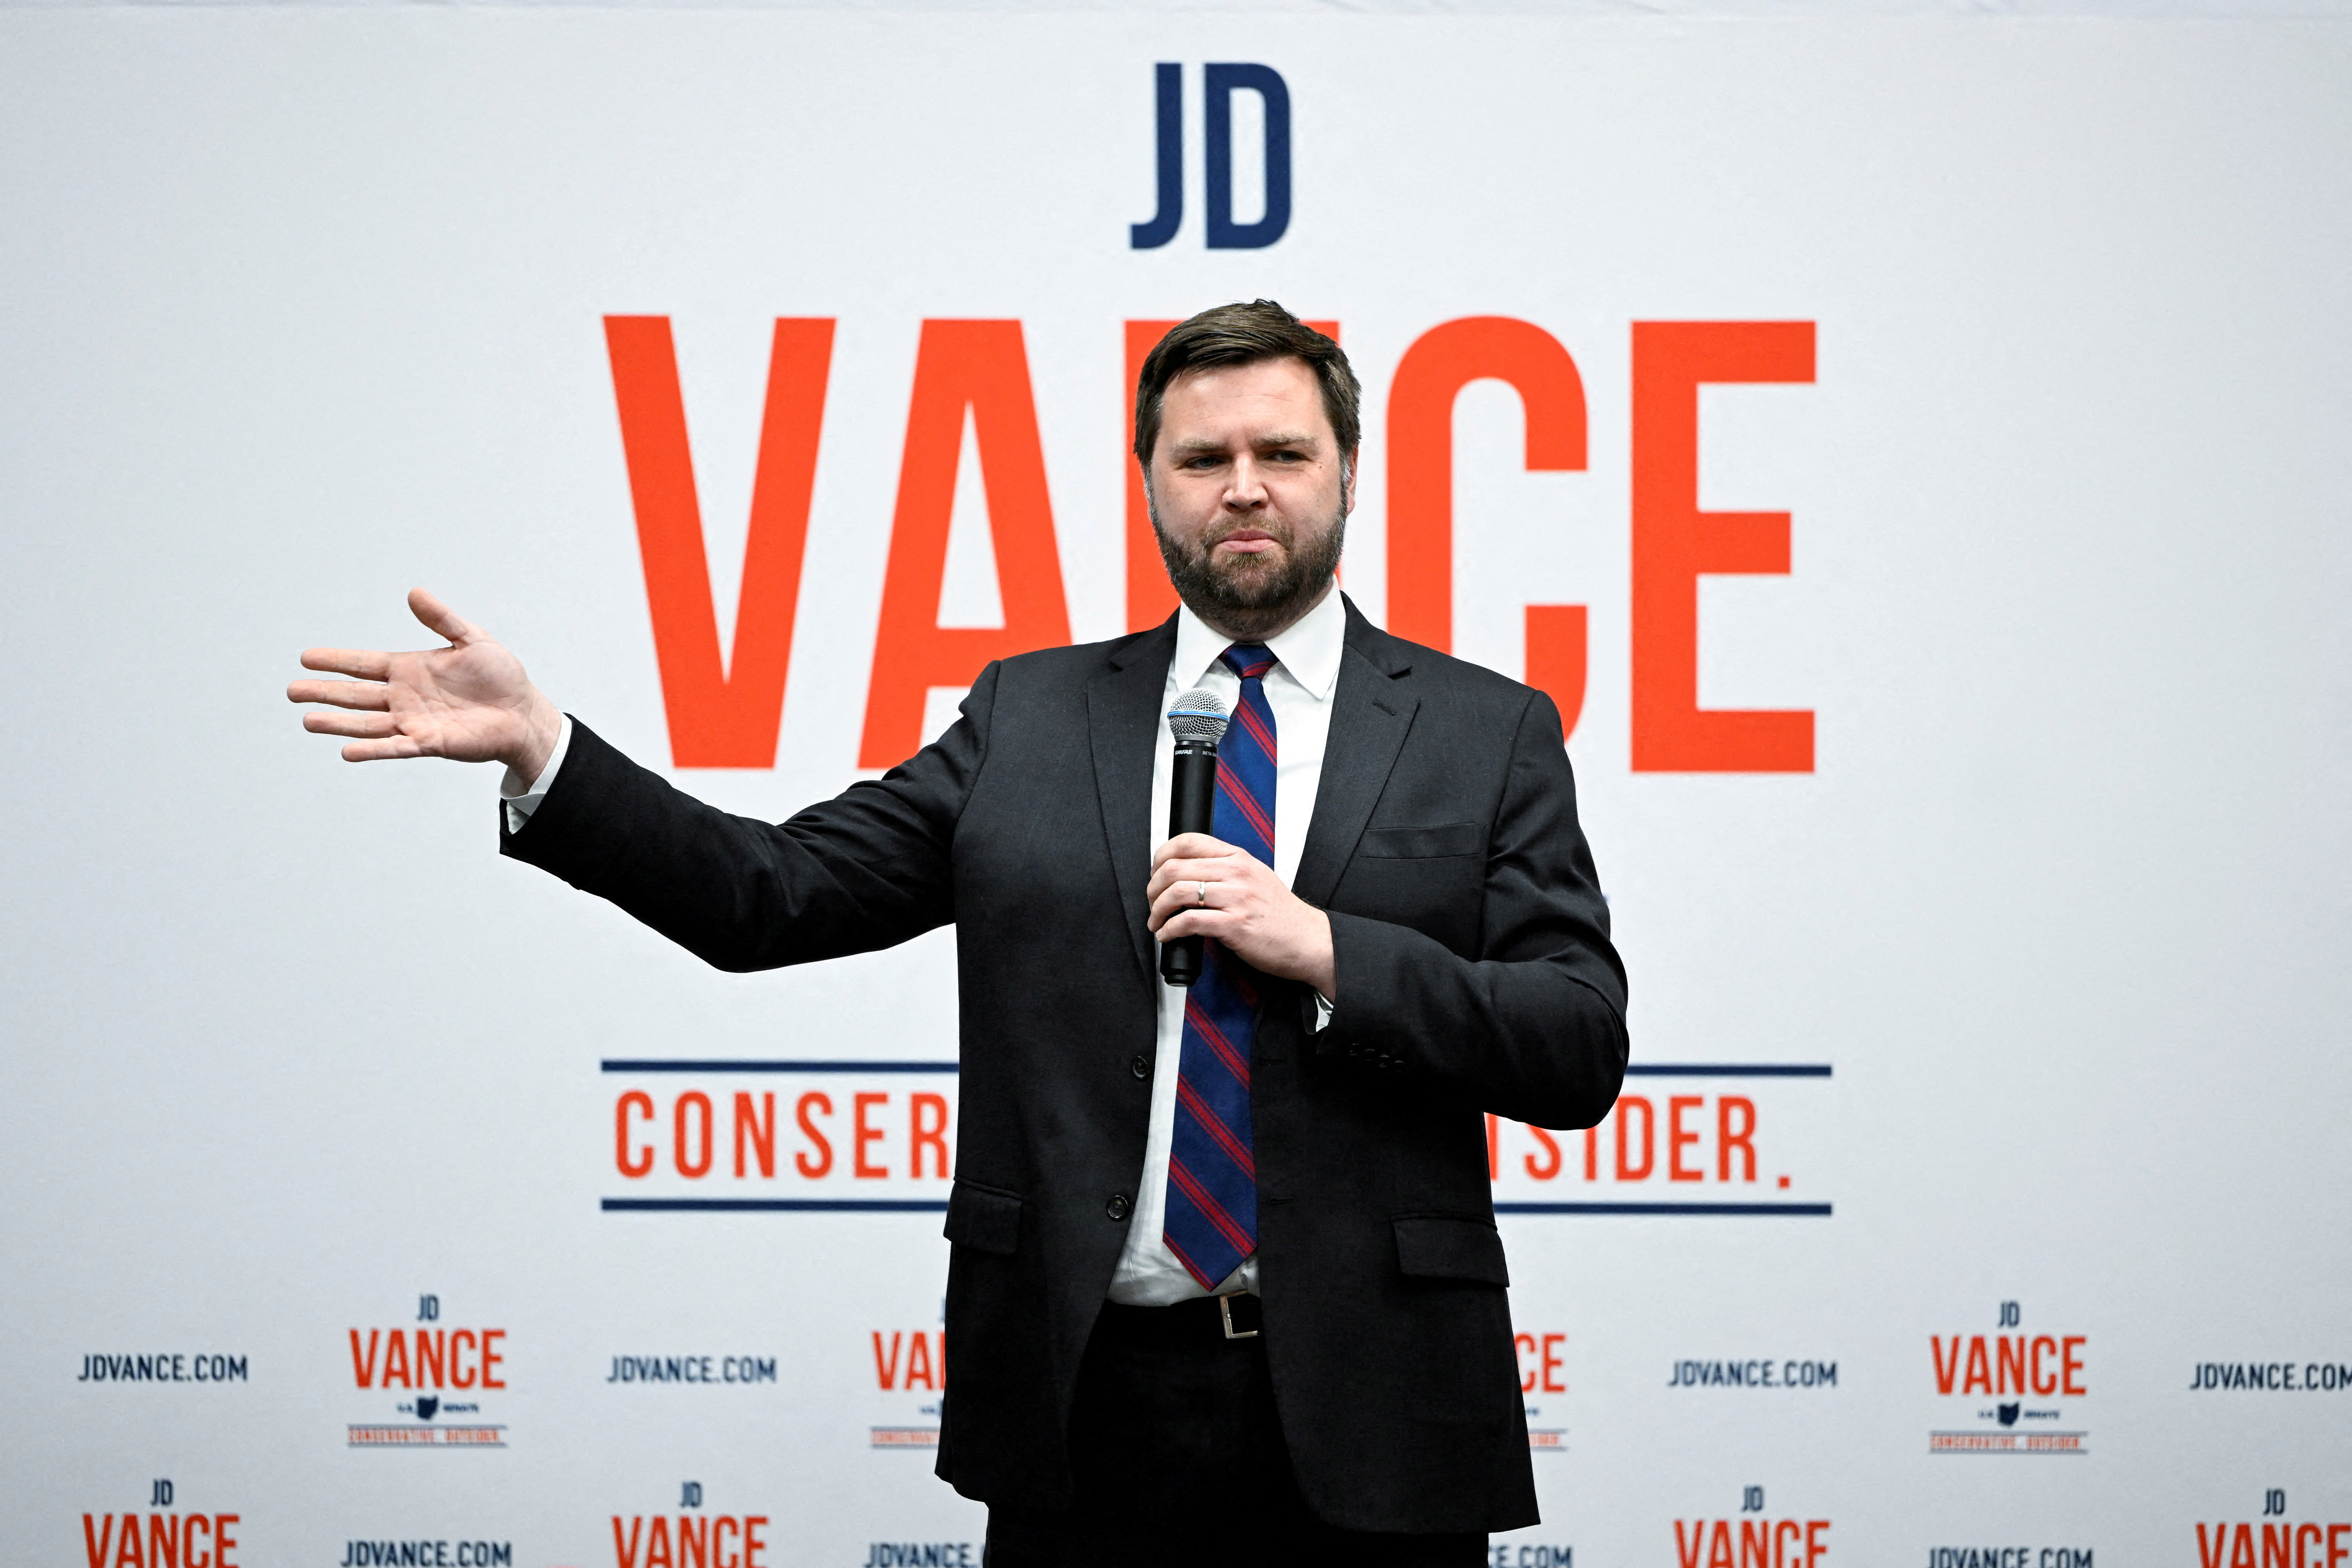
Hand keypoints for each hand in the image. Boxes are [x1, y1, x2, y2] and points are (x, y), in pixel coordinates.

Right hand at [287, 587, 563, 779]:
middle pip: (355, 694)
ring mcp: (414, 721)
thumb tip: (415, 592)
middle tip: (292, 690)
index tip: (306, 657)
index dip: (336, 660)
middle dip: (324, 692)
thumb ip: (442, 619)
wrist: (523, 712)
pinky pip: (395, 747)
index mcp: (409, 669)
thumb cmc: (500, 676)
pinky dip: (372, 750)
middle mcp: (404, 697)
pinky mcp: (430, 742)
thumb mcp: (472, 640)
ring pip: (367, 723)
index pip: (363, 664)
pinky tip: (347, 751)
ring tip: (308, 720)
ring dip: (338, 723)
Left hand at [1147, 833, 1335, 999]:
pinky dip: (1170, 930)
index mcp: (1238, 857)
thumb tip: (1189, 872)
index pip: (1188, 841)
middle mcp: (1236, 873)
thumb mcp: (1255, 877)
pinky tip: (1168, 936)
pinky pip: (1189, 921)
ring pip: (1177, 892)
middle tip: (1152, 902)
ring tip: (1157, 922)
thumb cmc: (1280, 914)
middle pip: (1175, 867)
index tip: (1155, 872)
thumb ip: (1226, 870)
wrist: (1308, 940)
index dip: (1161, 856)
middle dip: (1153, 887)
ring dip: (1157, 910)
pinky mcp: (1235, 925)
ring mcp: (1236, 898)